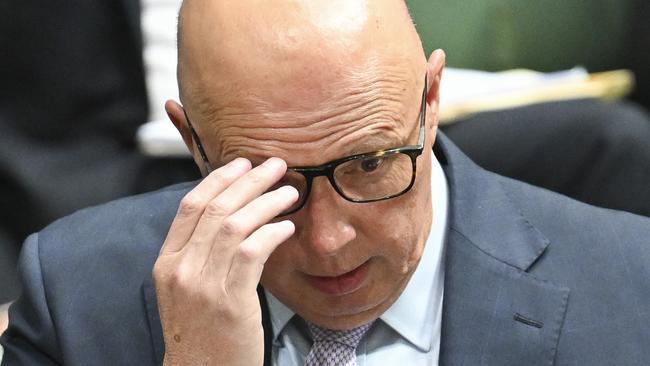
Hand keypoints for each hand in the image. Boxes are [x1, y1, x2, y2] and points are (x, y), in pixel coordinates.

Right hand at [153, 157, 297, 365]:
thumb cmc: (201, 333)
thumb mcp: (187, 290)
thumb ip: (200, 254)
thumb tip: (231, 217)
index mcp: (167, 263)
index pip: (190, 207)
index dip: (218, 179)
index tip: (241, 164)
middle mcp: (181, 270)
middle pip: (216, 209)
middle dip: (249, 180)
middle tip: (275, 166)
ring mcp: (203, 286)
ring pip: (235, 225)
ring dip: (267, 202)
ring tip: (290, 192)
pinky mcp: (230, 303)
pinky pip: (252, 253)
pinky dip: (272, 233)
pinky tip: (287, 227)